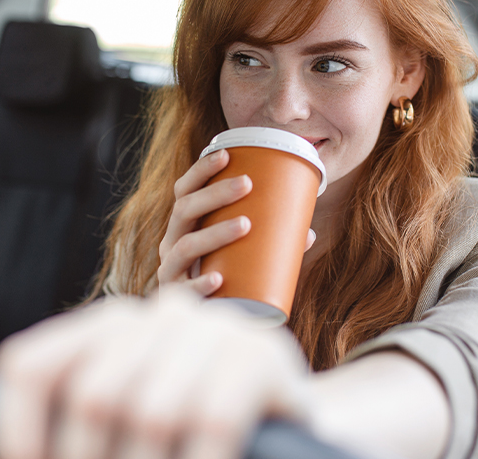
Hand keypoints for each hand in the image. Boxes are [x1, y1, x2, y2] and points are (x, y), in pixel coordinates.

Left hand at [0, 288, 310, 458]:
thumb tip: (13, 457)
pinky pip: (211, 422)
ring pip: (151, 413)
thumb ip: (85, 423)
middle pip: (92, 394)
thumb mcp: (130, 417)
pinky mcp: (262, 357)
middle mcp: (160, 313)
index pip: (30, 364)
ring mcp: (216, 329)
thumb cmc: (192, 435)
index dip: (16, 431)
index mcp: (110, 325)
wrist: (290, 424)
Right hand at [157, 149, 314, 295]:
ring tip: (246, 224)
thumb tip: (307, 232)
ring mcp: (170, 270)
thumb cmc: (222, 278)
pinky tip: (218, 279)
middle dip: (214, 194)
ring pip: (186, 246)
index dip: (201, 170)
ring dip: (215, 232)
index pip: (184, 190)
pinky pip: (185, 290)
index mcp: (183, 227)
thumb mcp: (238, 255)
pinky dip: (200, 284)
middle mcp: (171, 243)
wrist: (201, 322)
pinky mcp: (176, 299)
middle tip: (247, 184)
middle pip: (184, 210)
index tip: (226, 154)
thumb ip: (267, 243)